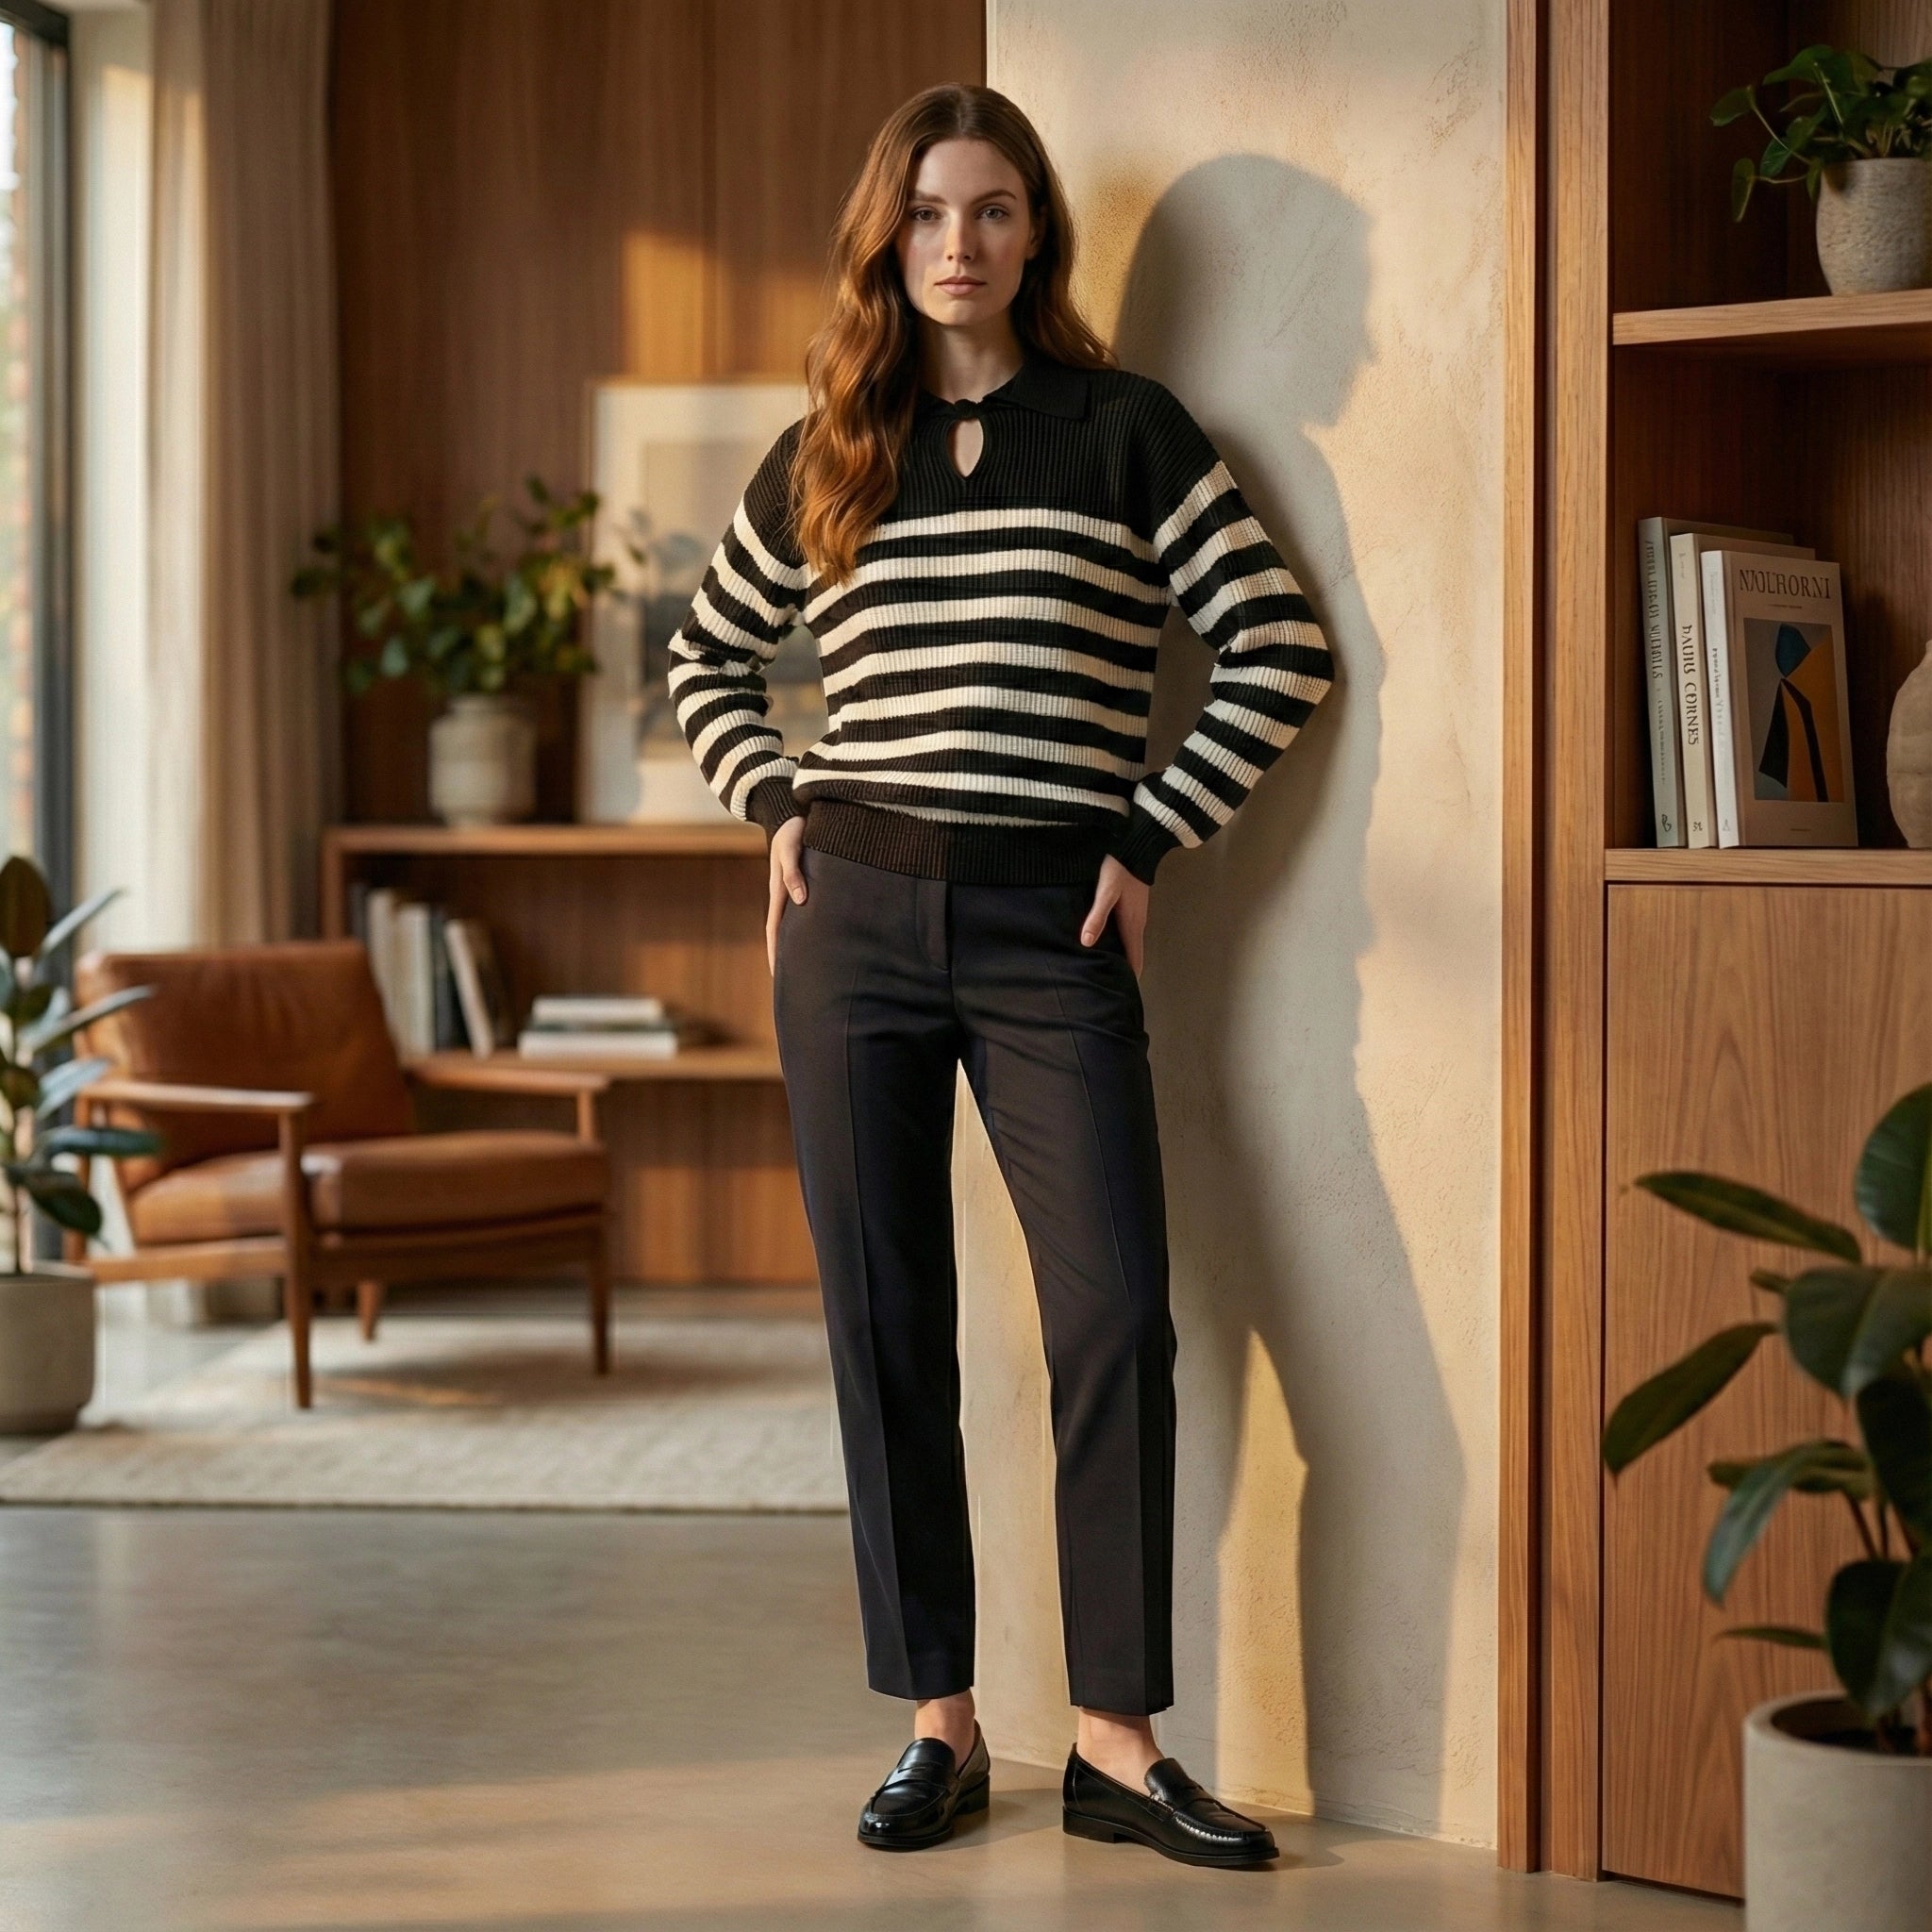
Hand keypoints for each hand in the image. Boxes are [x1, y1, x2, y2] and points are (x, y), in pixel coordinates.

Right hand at [766, 816, 806, 975]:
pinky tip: (823, 937)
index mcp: (779, 891)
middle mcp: (787, 895)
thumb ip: (793, 871)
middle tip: (794, 982)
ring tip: (810, 967)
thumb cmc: (793, 828)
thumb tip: (800, 900)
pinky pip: (807, 912)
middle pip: (784, 933)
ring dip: (799, 944)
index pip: (775, 929)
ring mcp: (796, 891)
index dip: (776, 952)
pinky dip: (810, 927)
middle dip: (786, 956)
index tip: (778, 975)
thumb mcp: (791, 845)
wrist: (794, 813)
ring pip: (796, 924)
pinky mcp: (807, 884)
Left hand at [1081, 855, 1146, 975]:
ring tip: (1104, 969)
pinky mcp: (1130, 907)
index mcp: (1132, 925)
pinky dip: (1118, 943)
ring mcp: (1135, 915)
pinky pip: (1125, 932)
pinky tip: (1104, 943)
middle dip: (1123, 971)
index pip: (1135, 959)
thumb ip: (1097, 916)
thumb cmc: (1120, 869)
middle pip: (1132, 954)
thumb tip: (1087, 943)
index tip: (1122, 994)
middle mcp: (1137, 924)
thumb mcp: (1105, 892)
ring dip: (1120, 957)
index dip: (1130, 977)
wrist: (1137, 846)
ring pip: (1128, 944)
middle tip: (1108, 986)